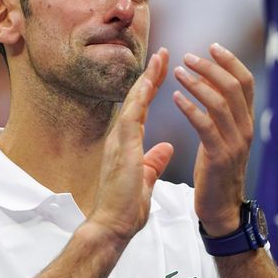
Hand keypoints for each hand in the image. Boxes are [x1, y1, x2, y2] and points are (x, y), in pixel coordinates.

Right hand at [88, 48, 174, 241]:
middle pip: (136, 98)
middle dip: (150, 75)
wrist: (111, 225)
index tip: (163, 70)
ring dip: (147, 78)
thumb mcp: (144, 179)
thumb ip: (154, 162)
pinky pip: (131, 114)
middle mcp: (120, 137)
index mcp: (126, 143)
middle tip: (162, 52)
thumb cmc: (125, 207)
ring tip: (161, 57)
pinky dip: (140, 96)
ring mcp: (118, 140)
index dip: (151, 88)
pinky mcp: (121, 147)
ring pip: (133, 100)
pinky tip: (150, 80)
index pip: (140, 108)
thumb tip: (166, 149)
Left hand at [172, 43, 254, 235]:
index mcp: (246, 122)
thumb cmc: (216, 171)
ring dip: (198, 84)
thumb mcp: (222, 137)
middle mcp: (245, 129)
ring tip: (178, 72)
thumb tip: (211, 81)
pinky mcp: (220, 157)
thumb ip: (220, 112)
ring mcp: (235, 143)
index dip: (230, 61)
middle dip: (211, 68)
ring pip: (220, 103)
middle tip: (188, 57)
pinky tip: (175, 98)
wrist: (220, 209)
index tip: (212, 46)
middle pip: (234, 87)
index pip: (246, 82)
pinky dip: (190, 108)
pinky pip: (206, 126)